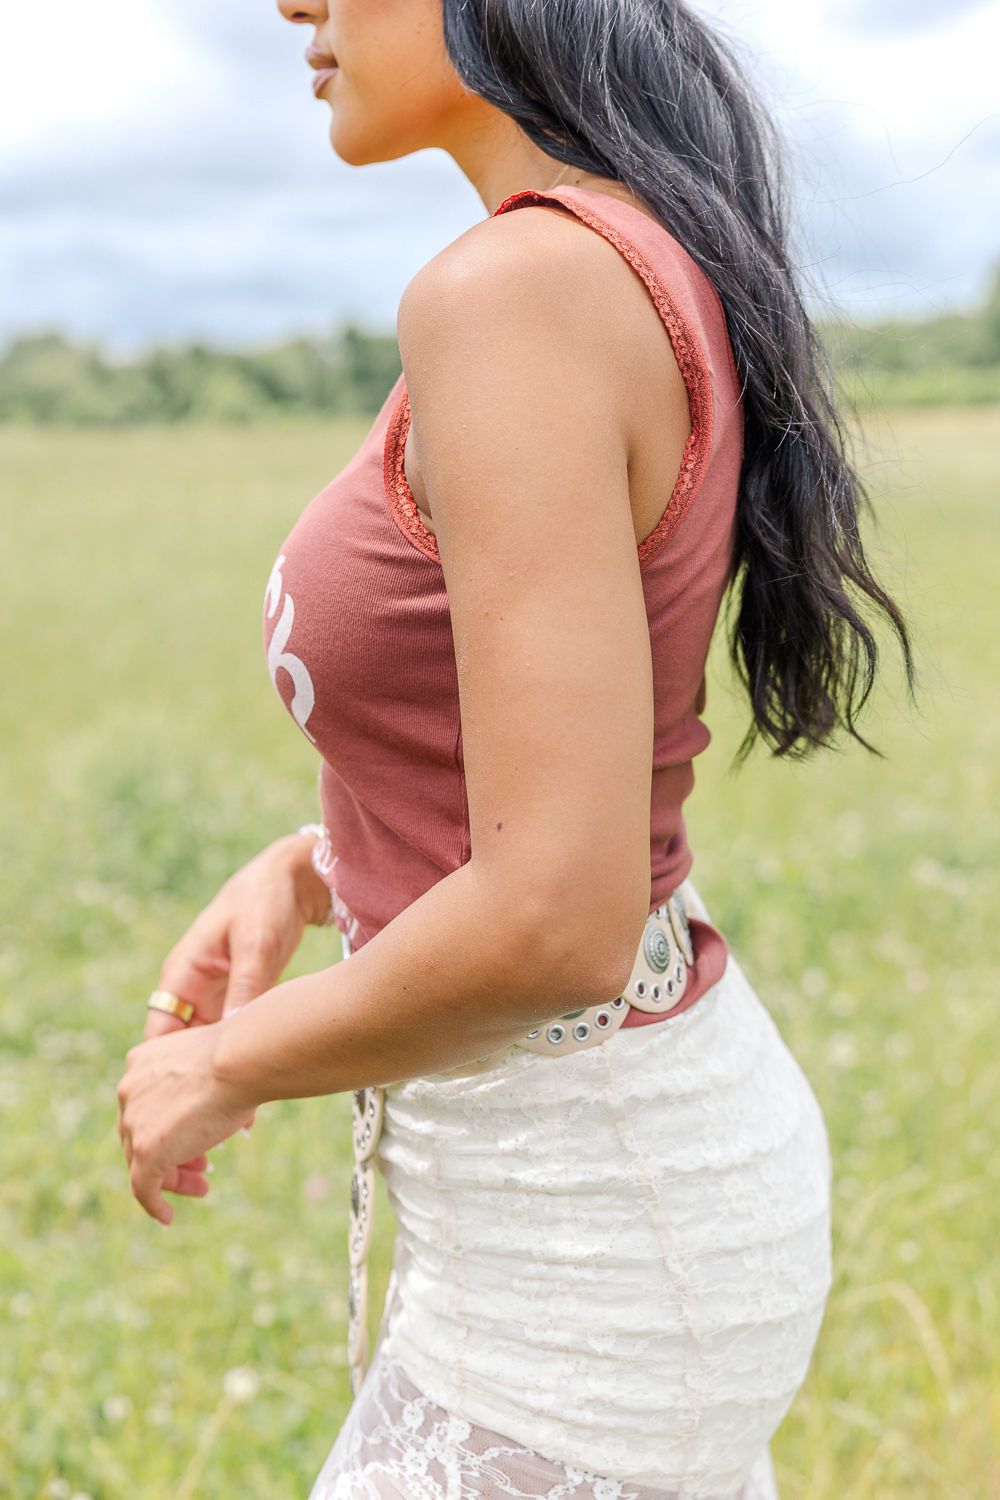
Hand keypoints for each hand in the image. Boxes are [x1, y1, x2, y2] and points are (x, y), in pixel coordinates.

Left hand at [117, 1018, 257, 1224]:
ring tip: (200, 1187)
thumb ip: (206, 1089)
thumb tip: (228, 1113)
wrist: (238, 1060)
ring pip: (141, 1161)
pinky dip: (153, 1204)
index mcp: (142, 1062)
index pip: (147, 1105)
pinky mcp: (145, 1148)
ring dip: (170, 1177)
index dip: (171, 1125)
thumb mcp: (213, 1069)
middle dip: (173, 1152)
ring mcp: (134, 1121)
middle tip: (202, 1167)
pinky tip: (167, 1218)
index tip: (198, 1138)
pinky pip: (141, 1186)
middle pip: (140, 1134)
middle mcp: (129, 1090)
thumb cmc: (239, 1059)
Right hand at [141, 834, 331, 1143]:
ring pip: (204, 1053)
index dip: (165, 1078)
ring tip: (232, 1126)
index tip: (179, 1112)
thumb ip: (247, 987)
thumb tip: (235, 1034)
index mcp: (181, 974)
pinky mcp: (238, 997)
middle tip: (205, 1130)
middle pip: (177, 1054)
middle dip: (188, 1093)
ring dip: (215, 1084)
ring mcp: (214, 994)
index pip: (159, 1038)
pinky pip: (228, 1041)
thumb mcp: (256, 944)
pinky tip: (254, 1095)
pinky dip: (237, 1067)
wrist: (291, 876)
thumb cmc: (265, 900)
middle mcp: (191, 989)